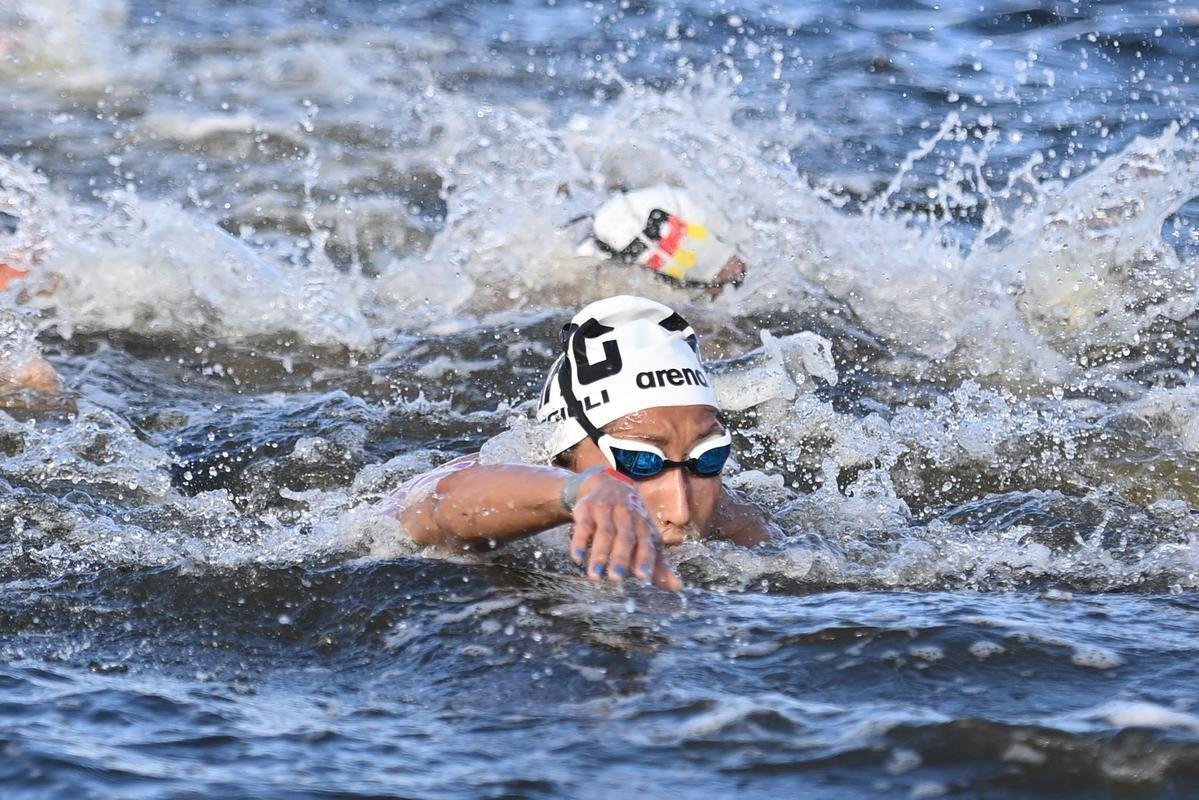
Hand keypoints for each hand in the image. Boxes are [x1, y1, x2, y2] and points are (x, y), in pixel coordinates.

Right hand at [567, 471, 682, 590]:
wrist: (609, 484)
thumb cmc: (632, 521)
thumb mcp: (646, 538)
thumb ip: (659, 565)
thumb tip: (678, 588)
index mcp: (644, 526)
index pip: (647, 544)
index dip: (646, 560)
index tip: (644, 578)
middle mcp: (627, 517)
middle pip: (625, 538)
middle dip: (621, 558)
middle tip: (616, 579)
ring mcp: (606, 511)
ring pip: (604, 533)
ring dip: (599, 555)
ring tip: (595, 576)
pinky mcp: (587, 510)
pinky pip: (583, 527)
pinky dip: (580, 542)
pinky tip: (578, 558)